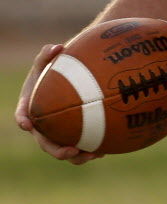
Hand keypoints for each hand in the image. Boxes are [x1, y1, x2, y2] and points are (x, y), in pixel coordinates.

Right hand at [15, 44, 103, 164]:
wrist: (76, 76)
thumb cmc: (59, 67)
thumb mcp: (50, 59)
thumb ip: (48, 54)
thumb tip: (56, 47)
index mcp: (32, 108)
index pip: (23, 115)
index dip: (23, 119)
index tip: (26, 124)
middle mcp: (44, 125)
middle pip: (45, 142)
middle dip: (57, 150)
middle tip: (71, 150)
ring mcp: (59, 132)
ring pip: (65, 150)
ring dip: (78, 157)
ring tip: (94, 155)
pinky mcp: (75, 135)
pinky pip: (83, 147)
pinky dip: (93, 150)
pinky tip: (106, 150)